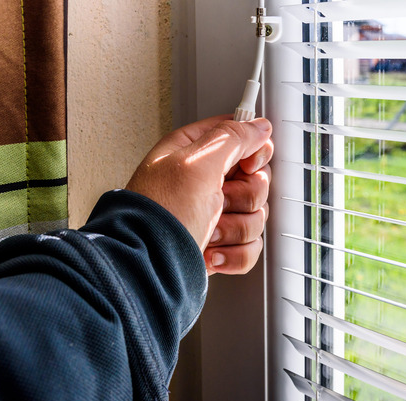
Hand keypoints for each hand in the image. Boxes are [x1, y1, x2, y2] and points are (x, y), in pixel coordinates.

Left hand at [126, 114, 272, 274]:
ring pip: (255, 215)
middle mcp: (204, 182)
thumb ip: (232, 138)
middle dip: (243, 198)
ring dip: (235, 228)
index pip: (242, 139)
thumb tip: (258, 126)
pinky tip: (210, 252)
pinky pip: (249, 246)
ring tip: (207, 231)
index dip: (252, 154)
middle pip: (256, 181)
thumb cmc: (160, 215)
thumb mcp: (196, 165)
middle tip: (218, 202)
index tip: (245, 166)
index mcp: (194, 152)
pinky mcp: (218, 245)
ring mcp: (212, 215)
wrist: (147, 268)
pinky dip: (234, 254)